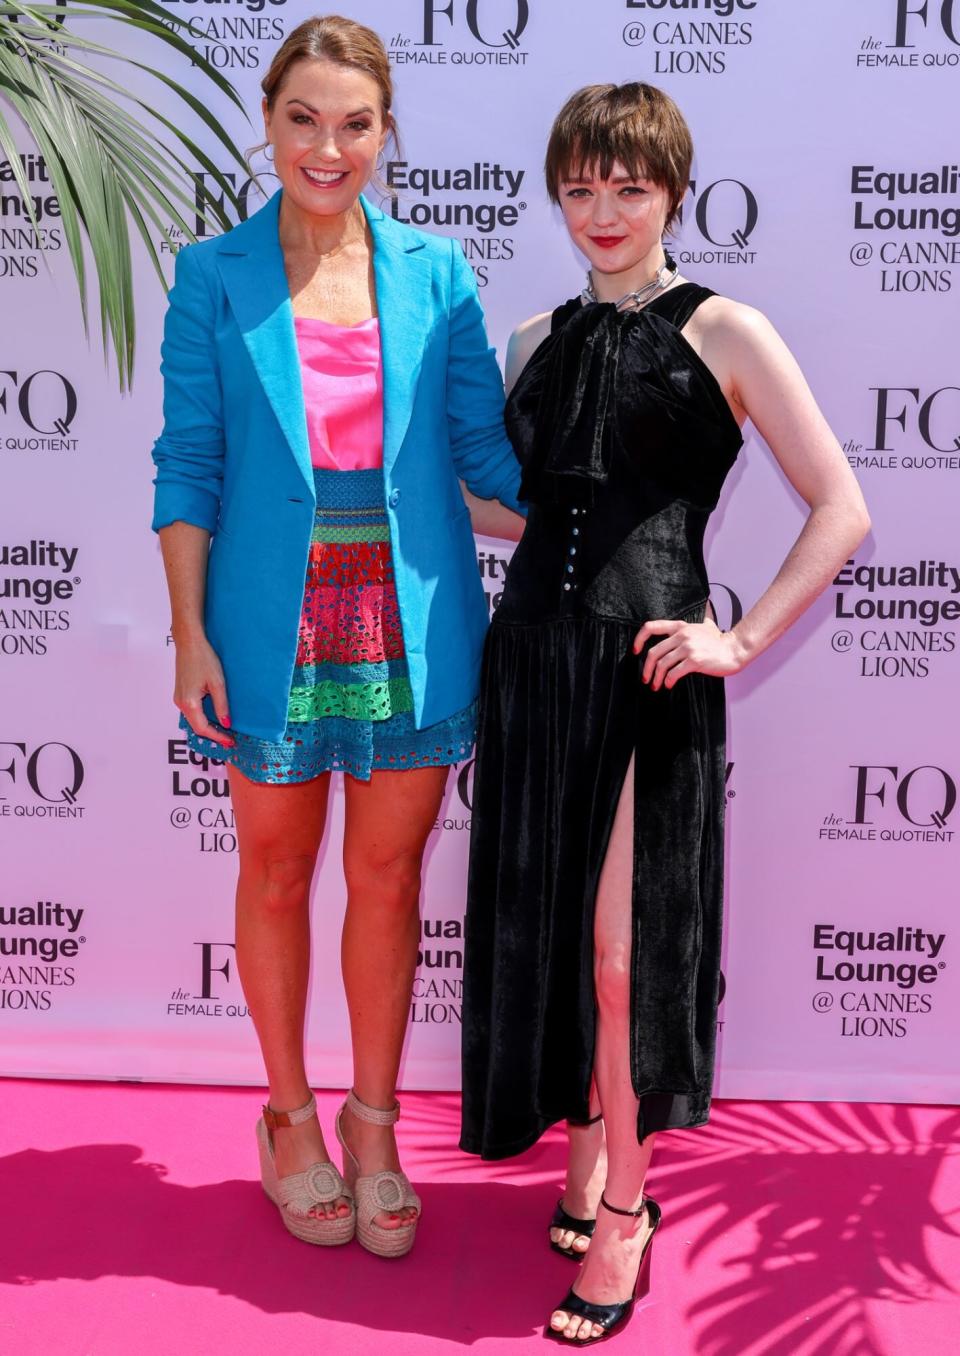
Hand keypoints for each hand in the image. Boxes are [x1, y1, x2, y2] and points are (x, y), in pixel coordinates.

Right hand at [173, 633, 233, 746]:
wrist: (189, 642)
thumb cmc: (204, 659)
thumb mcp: (218, 683)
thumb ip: (221, 705)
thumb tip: (226, 723)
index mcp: (189, 702)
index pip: (203, 728)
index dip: (217, 737)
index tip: (230, 741)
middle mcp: (181, 703)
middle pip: (197, 727)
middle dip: (213, 734)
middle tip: (229, 739)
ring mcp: (179, 698)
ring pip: (194, 719)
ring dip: (208, 727)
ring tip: (224, 730)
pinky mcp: (181, 693)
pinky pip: (191, 711)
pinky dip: (203, 718)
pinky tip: (214, 717)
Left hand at [633, 616, 748, 691]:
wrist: (735, 650)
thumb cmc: (719, 641)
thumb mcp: (705, 626)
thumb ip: (694, 623)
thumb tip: (698, 613)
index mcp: (680, 626)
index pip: (651, 627)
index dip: (639, 639)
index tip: (635, 651)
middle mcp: (682, 635)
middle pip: (653, 652)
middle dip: (647, 668)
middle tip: (646, 678)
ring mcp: (688, 648)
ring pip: (662, 664)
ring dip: (656, 678)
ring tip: (656, 685)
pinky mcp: (695, 660)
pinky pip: (674, 673)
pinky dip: (668, 681)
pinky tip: (669, 685)